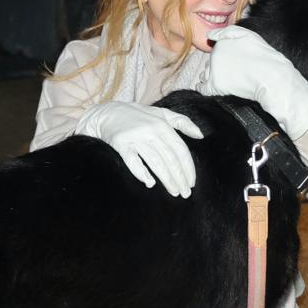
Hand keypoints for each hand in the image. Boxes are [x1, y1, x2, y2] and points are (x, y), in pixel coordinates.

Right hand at [74, 101, 202, 197]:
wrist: (107, 114)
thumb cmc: (137, 116)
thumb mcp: (161, 113)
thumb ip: (182, 122)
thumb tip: (201, 135)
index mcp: (162, 125)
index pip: (180, 150)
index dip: (188, 168)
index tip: (191, 182)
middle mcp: (150, 131)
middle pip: (170, 158)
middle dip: (179, 177)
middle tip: (185, 193)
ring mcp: (135, 138)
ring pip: (155, 162)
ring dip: (166, 179)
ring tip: (174, 192)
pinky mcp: (121, 144)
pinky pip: (132, 161)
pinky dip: (141, 172)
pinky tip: (150, 183)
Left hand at [202, 25, 307, 139]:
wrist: (271, 78)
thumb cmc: (265, 58)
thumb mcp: (249, 36)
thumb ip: (228, 33)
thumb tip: (210, 35)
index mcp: (222, 43)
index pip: (216, 51)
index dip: (224, 59)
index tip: (235, 65)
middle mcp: (215, 55)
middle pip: (210, 63)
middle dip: (218, 69)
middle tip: (234, 75)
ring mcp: (213, 71)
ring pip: (206, 75)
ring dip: (212, 79)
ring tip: (229, 82)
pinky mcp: (214, 86)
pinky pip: (203, 89)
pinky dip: (206, 90)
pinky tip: (215, 90)